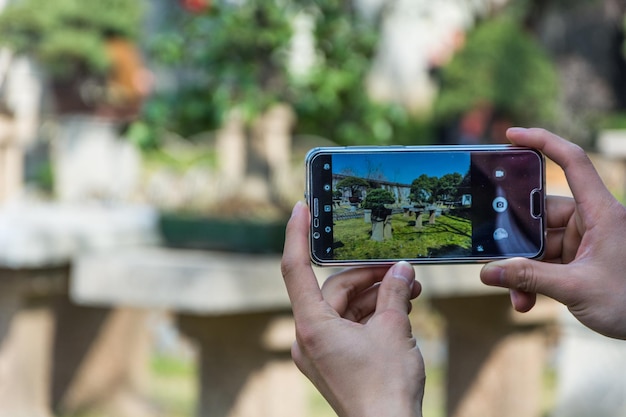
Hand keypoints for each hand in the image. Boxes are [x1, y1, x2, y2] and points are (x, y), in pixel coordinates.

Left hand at [281, 202, 424, 416]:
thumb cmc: (386, 388)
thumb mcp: (395, 330)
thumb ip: (395, 293)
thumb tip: (402, 270)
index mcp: (312, 326)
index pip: (295, 269)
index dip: (297, 234)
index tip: (301, 208)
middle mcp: (308, 337)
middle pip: (333, 289)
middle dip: (368, 276)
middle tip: (400, 268)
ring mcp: (319, 351)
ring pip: (344, 308)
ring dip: (375, 296)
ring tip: (410, 289)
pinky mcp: (333, 361)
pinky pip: (348, 326)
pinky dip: (371, 315)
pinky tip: (400, 308)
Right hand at [480, 127, 625, 338]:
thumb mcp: (576, 289)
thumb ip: (529, 279)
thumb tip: (488, 272)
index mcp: (602, 213)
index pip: (573, 162)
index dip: (543, 142)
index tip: (512, 136)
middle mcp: (592, 221)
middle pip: (542, 213)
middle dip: (518, 242)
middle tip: (496, 259)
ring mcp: (585, 241)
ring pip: (540, 244)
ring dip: (524, 269)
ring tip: (516, 294)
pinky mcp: (580, 260)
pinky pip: (546, 262)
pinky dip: (533, 279)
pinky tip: (526, 299)